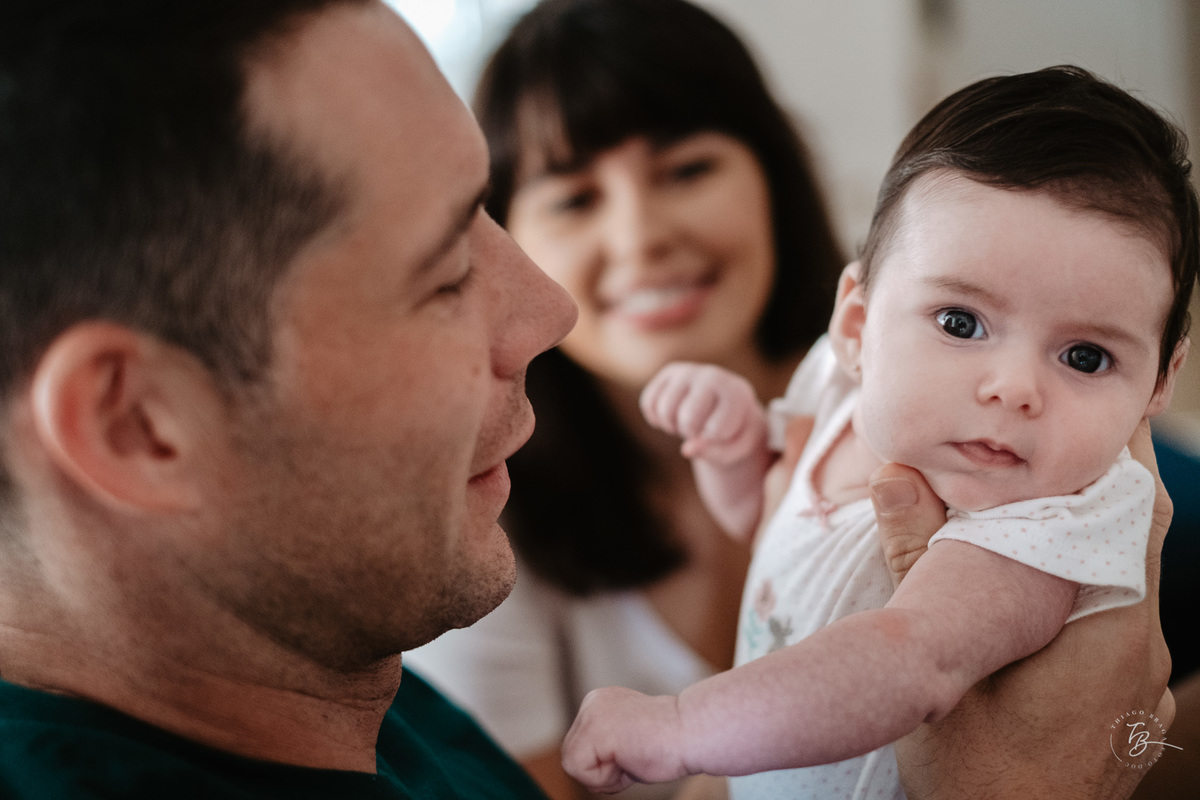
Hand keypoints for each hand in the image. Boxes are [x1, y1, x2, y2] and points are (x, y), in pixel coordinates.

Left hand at [562, 687, 690, 793]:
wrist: (692, 733)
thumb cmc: (669, 743)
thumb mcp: (626, 739)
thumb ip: (605, 747)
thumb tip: (587, 766)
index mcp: (599, 701)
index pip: (581, 749)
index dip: (606, 764)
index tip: (635, 750)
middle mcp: (591, 701)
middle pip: (573, 757)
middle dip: (602, 770)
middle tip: (635, 756)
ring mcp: (590, 713)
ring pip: (574, 766)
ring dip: (606, 775)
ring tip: (633, 756)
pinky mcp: (594, 730)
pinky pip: (580, 771)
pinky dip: (606, 778)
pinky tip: (629, 758)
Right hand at [640, 363, 765, 464]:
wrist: (727, 405)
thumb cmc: (733, 431)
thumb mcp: (733, 448)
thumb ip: (715, 453)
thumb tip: (686, 450)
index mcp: (736, 394)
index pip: (715, 430)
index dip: (713, 441)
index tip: (722, 433)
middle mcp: (712, 376)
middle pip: (687, 419)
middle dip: (690, 433)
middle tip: (700, 428)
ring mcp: (689, 371)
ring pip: (664, 410)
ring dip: (671, 426)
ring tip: (687, 423)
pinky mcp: (670, 372)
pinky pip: (648, 402)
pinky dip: (655, 417)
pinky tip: (672, 416)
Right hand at [872, 419, 1172, 798]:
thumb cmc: (978, 778)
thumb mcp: (936, 668)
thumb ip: (919, 565)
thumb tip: (895, 476)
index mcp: (1108, 628)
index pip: (1132, 510)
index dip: (1111, 452)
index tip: (1072, 413)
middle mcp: (1141, 646)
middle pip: (1130, 535)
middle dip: (1084, 486)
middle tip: (1027, 449)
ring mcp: (1140, 678)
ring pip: (1121, 578)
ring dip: (1078, 537)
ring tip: (1016, 507)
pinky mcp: (1125, 701)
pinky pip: (1113, 620)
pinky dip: (1077, 586)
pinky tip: (1025, 589)